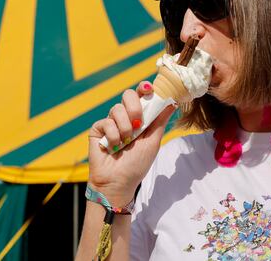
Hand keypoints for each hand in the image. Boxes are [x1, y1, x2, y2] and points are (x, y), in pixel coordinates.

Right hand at [87, 82, 175, 206]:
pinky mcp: (97, 130)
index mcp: (140, 117)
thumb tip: (173, 102)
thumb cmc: (137, 164)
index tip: (149, 89)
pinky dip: (113, 136)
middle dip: (135, 107)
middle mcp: (125, 117)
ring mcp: (110, 122)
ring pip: (117, 108)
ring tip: (126, 142)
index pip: (142, 95)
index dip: (145, 88)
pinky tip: (113, 147)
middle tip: (138, 123)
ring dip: (125, 127)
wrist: (119, 182)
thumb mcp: (153, 141)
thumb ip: (160, 121)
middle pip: (128, 95)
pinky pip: (106, 122)